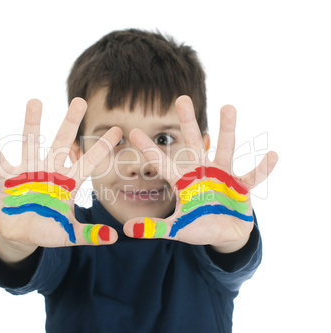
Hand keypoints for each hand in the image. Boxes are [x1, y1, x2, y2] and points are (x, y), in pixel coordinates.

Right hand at [0, 98, 121, 259]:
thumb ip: (89, 234)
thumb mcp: (69, 234)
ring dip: (32, 124)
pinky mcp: (8, 179)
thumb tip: (114, 238)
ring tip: (35, 101)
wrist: (22, 234)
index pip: (88, 162)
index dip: (102, 147)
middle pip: (62, 143)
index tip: (118, 130)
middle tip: (80, 101)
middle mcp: (50, 172)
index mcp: (68, 183)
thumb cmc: (48, 230)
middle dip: (70, 123)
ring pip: (31, 144)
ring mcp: (29, 173)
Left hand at [123, 96, 277, 252]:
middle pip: (193, 143)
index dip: (149, 149)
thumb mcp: (177, 228)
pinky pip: (253, 176)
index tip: (132, 132)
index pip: (162, 163)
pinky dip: (263, 168)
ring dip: (227, 130)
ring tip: (228, 106)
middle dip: (187, 123)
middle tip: (181, 98)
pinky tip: (272, 155)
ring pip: (225, 149)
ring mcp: (223, 176)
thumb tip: (127, 229)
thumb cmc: (199, 225)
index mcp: (183, 181)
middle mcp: (202, 172)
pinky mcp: (242, 186)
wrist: (225, 233)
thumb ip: (155, 228)